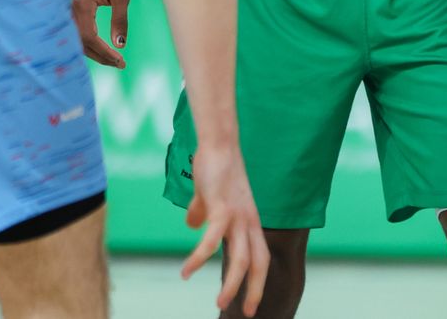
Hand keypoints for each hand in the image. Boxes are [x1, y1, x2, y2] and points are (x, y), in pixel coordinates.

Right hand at [73, 0, 130, 68]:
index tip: (121, 60)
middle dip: (100, 57)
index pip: (90, 38)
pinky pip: (79, 33)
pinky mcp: (74, 10)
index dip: (104, 52)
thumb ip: (120, 18)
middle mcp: (72, 9)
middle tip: (121, 64)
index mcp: (82, 5)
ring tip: (115, 60)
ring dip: (95, 52)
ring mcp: (71, 10)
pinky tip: (103, 49)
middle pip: (82, 43)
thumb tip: (120, 44)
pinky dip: (90, 44)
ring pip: (79, 40)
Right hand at [180, 144, 268, 316]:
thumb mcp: (211, 197)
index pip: (260, 258)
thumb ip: (203, 212)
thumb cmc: (215, 168)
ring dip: (231, 283)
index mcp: (250, 222)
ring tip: (219, 304)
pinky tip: (186, 271)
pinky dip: (200, 259)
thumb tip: (192, 224)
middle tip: (243, 313)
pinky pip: (211, 240)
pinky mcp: (222, 208)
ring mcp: (238, 216)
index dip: (258, 282)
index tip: (250, 305)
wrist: (217, 144)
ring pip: (240, 258)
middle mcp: (249, 222)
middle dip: (253, 290)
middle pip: (257, 263)